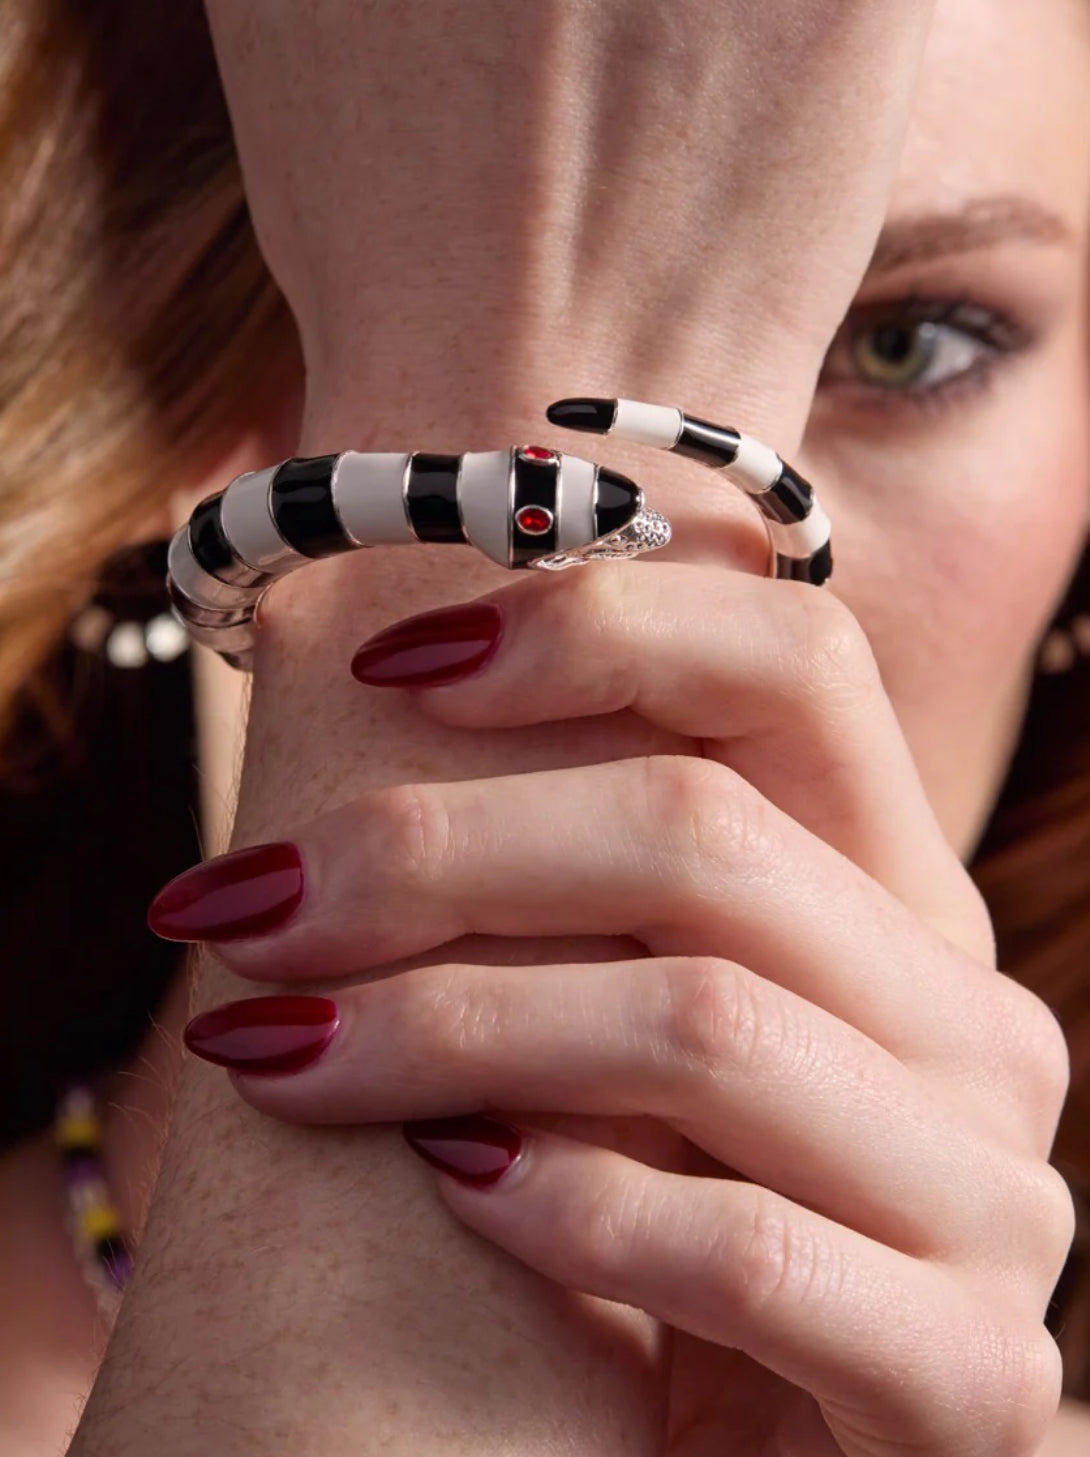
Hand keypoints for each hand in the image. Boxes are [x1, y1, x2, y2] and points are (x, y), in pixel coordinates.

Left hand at [160, 564, 1074, 1456]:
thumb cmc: (668, 1215)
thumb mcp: (635, 1023)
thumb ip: (581, 888)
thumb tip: (379, 692)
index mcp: (900, 900)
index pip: (799, 660)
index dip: (599, 624)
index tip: (395, 667)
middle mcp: (971, 1018)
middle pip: (703, 835)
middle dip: (438, 852)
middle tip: (248, 906)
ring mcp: (992, 1195)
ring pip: (699, 1025)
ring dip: (450, 1030)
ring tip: (279, 1050)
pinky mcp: (968, 1369)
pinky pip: (739, 1244)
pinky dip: (565, 1205)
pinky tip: (453, 1192)